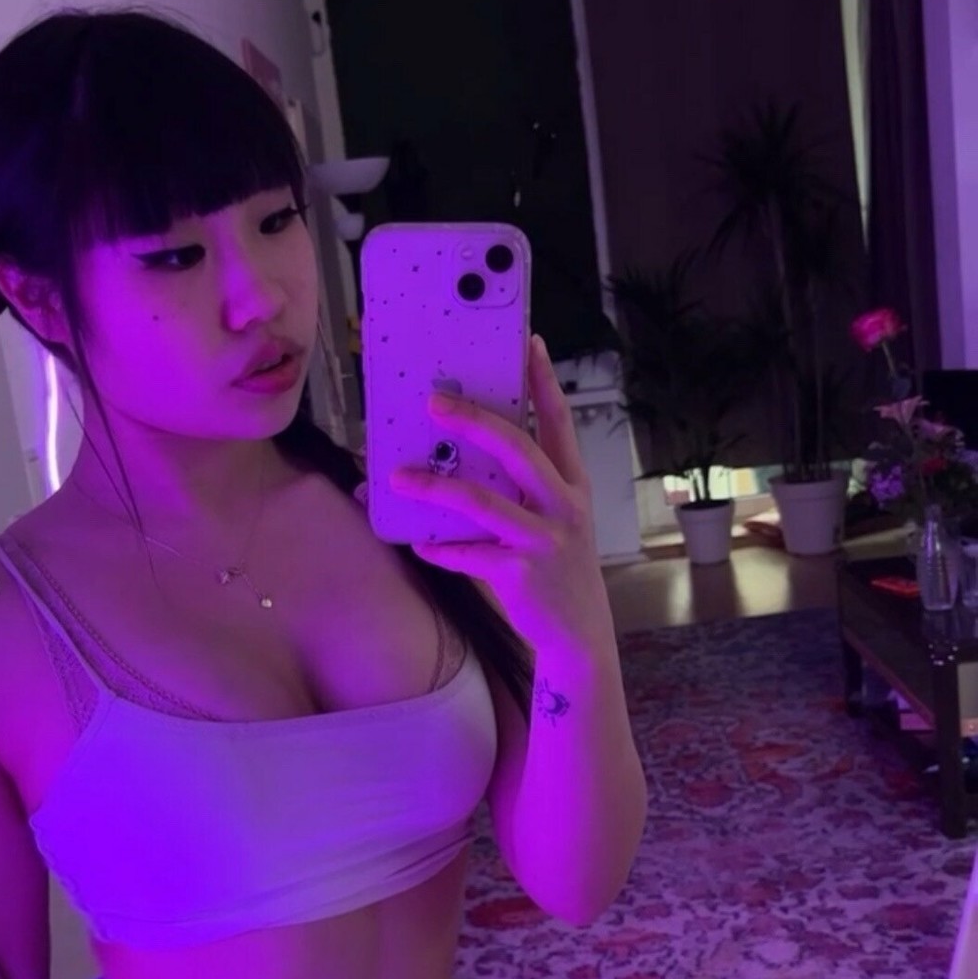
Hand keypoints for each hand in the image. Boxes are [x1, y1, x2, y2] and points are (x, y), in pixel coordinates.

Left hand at [390, 335, 613, 658]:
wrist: (581, 635)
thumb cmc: (558, 570)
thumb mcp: (553, 523)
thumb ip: (521, 492)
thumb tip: (461, 461)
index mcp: (571, 486)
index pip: (559, 423)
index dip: (544, 382)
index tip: (528, 344)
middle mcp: (563, 506)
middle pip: (518, 450)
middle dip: (474, 421)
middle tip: (433, 402)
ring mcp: (545, 541)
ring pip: (484, 503)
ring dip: (436, 489)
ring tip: (398, 477)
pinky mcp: (523, 575)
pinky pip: (471, 555)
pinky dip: (441, 549)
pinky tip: (418, 544)